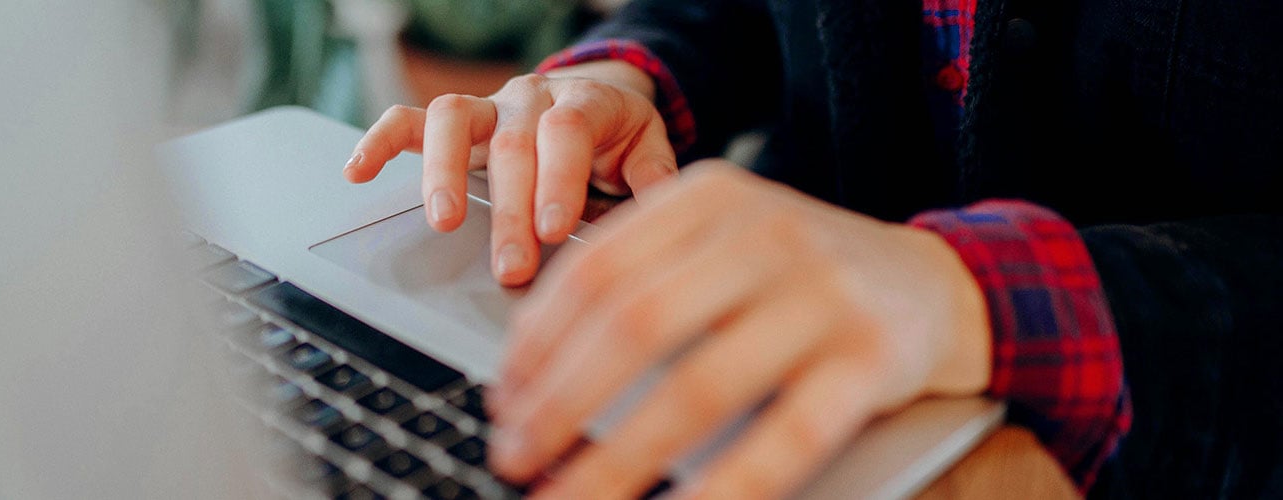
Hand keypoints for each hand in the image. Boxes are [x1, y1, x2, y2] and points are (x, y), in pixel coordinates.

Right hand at [343, 61, 678, 285]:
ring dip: (443, 173)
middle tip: (510, 267)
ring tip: (441, 224)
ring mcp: (486, 108)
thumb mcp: (649, 154)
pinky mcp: (454, 122)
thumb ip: (655, 184)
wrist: (594, 99)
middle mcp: (530, 99)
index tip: (553, 229)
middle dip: (509, 210)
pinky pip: (407, 121)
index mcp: (584, 103)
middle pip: (512, 143)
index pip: (567, 130)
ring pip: (451, 120)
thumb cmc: (617, 139)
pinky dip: (380, 143)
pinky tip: (357, 173)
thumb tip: (658, 222)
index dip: (558, 177)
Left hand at [486, 161, 991, 497]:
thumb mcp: (725, 242)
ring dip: (619, 456)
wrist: (942, 282)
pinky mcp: (871, 357)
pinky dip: (725, 486)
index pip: (596, 268)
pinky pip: (785, 436)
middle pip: (635, 324)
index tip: (502, 398)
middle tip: (515, 454)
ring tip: (568, 498)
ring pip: (698, 387)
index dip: (538, 342)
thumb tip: (536, 366)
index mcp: (710, 198)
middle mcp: (763, 234)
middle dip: (560, 401)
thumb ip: (645, 275)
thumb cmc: (806, 273)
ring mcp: (822, 294)